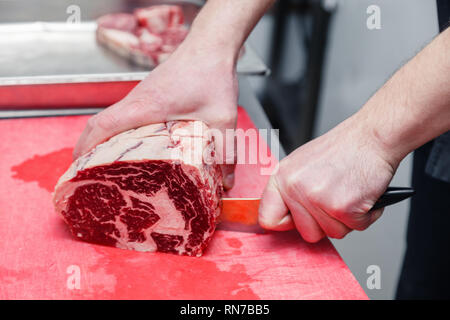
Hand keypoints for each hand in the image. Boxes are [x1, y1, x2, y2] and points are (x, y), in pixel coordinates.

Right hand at [73, 41, 237, 188]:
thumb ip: (226, 151)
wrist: (210, 46)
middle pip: (98, 124)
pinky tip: (129, 147)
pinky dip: (115, 131)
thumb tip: (226, 182)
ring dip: (100, 140)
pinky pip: (122, 114)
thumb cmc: (212, 75)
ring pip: (109, 118)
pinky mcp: (147, 94)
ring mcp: (140, 96)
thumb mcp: (223, 118)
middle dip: (87, 149)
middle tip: (88, 175)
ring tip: (103, 166)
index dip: (87, 148)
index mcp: (147, 106)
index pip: (103, 125)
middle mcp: (137, 100)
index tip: (80, 169)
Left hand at [258, 115, 398, 241]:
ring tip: (348, 192)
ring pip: (333, 233)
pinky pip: (356, 228)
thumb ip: (290, 190)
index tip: (300, 218)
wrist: (372, 137)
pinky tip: (361, 194)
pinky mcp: (343, 208)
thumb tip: (284, 216)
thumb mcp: (302, 164)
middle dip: (325, 222)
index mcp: (281, 178)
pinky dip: (365, 215)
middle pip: (306, 233)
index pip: (268, 219)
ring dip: (346, 219)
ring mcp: (318, 199)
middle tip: (334, 197)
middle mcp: (295, 189)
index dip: (288, 223)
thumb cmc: (342, 149)